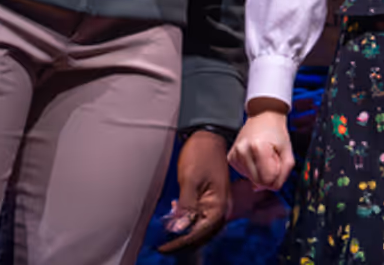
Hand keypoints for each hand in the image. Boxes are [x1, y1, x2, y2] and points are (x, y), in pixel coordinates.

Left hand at [157, 129, 231, 253]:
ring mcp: (216, 203)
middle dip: (182, 240)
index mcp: (218, 206)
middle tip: (164, 245)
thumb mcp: (190, 179)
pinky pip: (199, 215)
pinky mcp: (210, 198)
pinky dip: (187, 219)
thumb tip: (178, 229)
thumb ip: (186, 206)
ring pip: (200, 226)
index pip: (199, 233)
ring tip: (167, 232)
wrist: (208, 134)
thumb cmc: (200, 154)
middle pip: (201, 234)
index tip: (164, 248)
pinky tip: (176, 213)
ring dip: (184, 231)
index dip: (181, 243)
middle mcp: (220, 208)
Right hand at [227, 107, 294, 191]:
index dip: (277, 175)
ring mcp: (234, 155)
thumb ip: (283, 173)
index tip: (278, 161)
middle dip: (268, 176)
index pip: (268, 181)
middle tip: (271, 159)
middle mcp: (242, 152)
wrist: (263, 117)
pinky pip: (244, 175)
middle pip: (258, 182)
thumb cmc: (277, 134)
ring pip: (251, 180)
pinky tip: (255, 157)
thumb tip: (265, 188)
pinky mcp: (230, 158)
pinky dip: (252, 169)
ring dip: (260, 172)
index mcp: (258, 148)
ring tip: (263, 155)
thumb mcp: (288, 152)